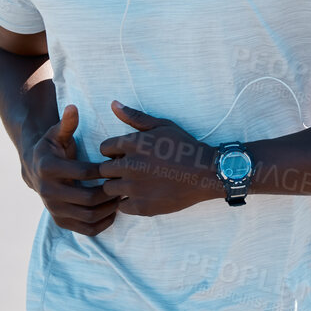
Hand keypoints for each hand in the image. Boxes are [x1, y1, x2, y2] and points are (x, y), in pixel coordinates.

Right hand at [20, 104, 120, 235]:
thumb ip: (67, 123)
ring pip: (88, 216)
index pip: (83, 173)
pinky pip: (86, 229)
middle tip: (125, 184)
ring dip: (109, 209)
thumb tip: (73, 107)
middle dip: (110, 192)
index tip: (117, 166)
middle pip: (87, 198)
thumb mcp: (57, 133)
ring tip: (121, 197)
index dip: (104, 171)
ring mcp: (53, 209)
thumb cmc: (52, 147)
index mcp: (48, 168)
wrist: (35, 168)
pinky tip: (113, 211)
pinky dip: (102, 223)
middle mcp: (48, 191)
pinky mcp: (60, 221)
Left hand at [94, 100, 219, 216]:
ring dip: (119, 187)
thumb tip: (113, 104)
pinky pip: (121, 206)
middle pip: (103, 170)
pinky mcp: (142, 206)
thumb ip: (135, 117)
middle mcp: (129, 166)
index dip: (114, 152)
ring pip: (109, 189)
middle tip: (131, 171)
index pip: (104, 148)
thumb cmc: (184, 148)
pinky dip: (129, 203)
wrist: (207, 173)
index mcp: (132, 144)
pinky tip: (142, 196)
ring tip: (136, 184)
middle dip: (114, 170)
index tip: (126, 156)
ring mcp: (135, 188)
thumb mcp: (162, 126)